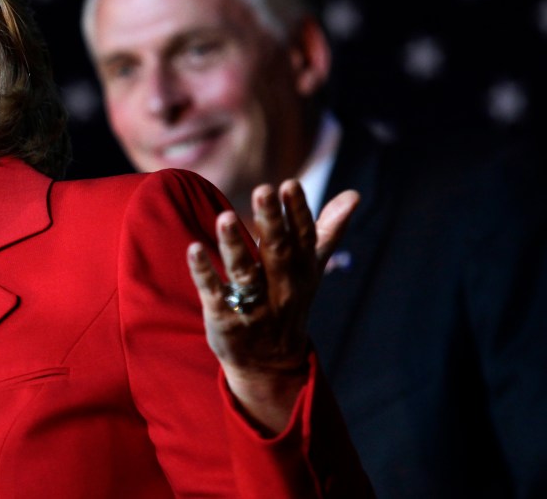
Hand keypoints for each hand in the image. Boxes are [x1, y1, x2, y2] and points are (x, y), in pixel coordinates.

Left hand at [187, 179, 359, 433]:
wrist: (269, 362)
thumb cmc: (289, 299)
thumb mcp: (311, 268)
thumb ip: (327, 230)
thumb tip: (354, 194)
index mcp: (302, 270)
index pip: (303, 238)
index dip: (297, 212)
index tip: (289, 185)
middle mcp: (281, 287)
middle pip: (276, 251)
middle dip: (270, 220)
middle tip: (263, 189)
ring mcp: (253, 305)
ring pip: (244, 272)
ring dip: (234, 244)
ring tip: (225, 217)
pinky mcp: (225, 318)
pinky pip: (214, 293)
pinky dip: (203, 272)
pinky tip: (194, 249)